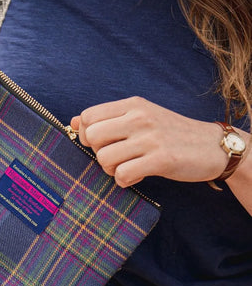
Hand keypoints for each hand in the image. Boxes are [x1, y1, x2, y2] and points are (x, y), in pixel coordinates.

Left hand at [71, 97, 233, 186]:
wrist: (212, 146)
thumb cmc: (172, 134)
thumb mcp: (141, 117)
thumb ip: (109, 119)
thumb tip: (73, 122)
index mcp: (133, 104)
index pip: (88, 116)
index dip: (86, 134)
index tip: (101, 144)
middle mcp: (140, 117)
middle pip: (92, 137)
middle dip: (97, 153)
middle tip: (115, 158)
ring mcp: (150, 138)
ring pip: (104, 158)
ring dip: (111, 170)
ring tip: (128, 168)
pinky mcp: (161, 159)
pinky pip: (123, 174)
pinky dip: (125, 181)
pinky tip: (137, 176)